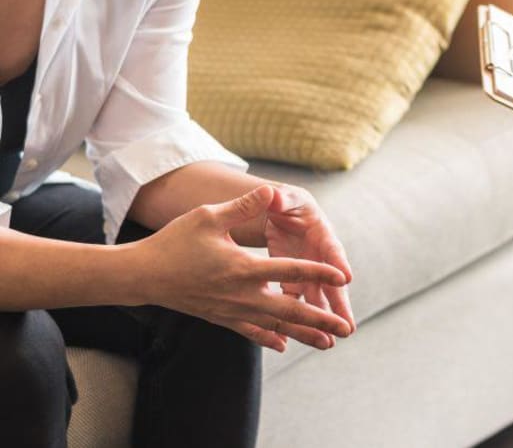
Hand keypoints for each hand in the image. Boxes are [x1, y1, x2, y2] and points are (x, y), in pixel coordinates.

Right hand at [134, 185, 351, 352]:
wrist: (143, 275)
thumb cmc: (175, 242)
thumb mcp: (208, 217)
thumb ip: (243, 207)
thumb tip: (269, 190)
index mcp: (243, 268)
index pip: (290, 271)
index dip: (319, 272)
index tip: (343, 277)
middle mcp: (242, 294)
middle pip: (290, 309)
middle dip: (321, 319)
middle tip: (347, 329)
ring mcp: (232, 310)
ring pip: (275, 326)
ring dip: (303, 334)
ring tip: (327, 344)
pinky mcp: (220, 317)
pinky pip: (250, 332)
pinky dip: (269, 338)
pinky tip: (282, 345)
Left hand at [263, 185, 355, 342]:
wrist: (280, 213)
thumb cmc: (286, 201)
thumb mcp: (284, 197)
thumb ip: (280, 198)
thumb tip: (272, 193)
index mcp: (321, 232)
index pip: (332, 247)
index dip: (338, 262)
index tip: (346, 276)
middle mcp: (321, 256)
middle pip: (332, 282)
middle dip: (339, 304)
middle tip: (348, 326)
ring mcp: (310, 272)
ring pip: (319, 298)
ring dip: (323, 319)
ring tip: (330, 342)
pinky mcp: (295, 281)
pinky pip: (298, 302)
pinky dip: (299, 319)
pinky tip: (301, 337)